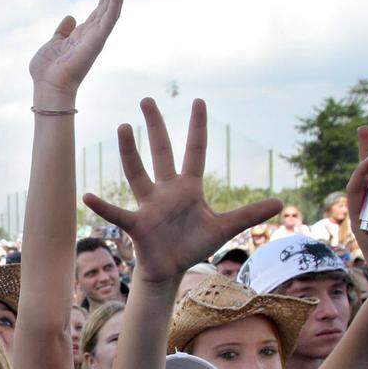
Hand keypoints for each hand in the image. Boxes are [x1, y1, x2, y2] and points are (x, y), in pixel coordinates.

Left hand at [29, 0, 127, 103]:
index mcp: (82, 35)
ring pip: (112, 7)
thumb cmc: (47, 71)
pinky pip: (110, 15)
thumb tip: (70, 17)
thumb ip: (63, 31)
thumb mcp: (53, 43)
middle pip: (107, 3)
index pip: (97, 8)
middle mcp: (92, 34)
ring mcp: (96, 37)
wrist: (48, 87)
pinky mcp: (98, 39)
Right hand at [82, 99, 280, 284]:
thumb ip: (248, 213)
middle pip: (161, 152)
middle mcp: (166, 190)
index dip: (197, 127)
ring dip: (129, 152)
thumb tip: (279, 202)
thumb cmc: (193, 245)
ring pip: (138, 173)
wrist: (170, 269)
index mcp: (188, 187)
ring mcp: (149, 205)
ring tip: (122, 127)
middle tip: (146, 99)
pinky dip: (103, 206)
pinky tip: (88, 196)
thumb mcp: (224, 227)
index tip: (198, 101)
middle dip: (155, 126)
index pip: (195, 150)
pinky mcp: (137, 224)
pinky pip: (118, 213)